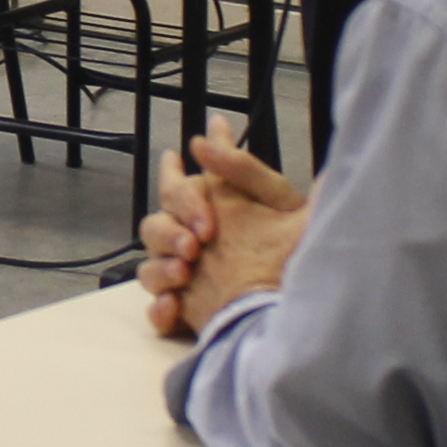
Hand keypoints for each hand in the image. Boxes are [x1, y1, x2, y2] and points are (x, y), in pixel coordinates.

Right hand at [137, 133, 306, 336]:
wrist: (298, 309)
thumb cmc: (294, 255)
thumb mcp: (280, 204)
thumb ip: (247, 168)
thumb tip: (208, 135)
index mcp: (211, 212)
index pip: (179, 183)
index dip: (173, 171)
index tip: (178, 161)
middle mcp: (192, 242)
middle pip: (156, 224)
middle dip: (171, 228)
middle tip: (198, 240)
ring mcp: (185, 278)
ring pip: (149, 267)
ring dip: (162, 267)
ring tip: (186, 272)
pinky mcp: (185, 312)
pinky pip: (156, 311)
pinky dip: (161, 309)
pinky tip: (176, 306)